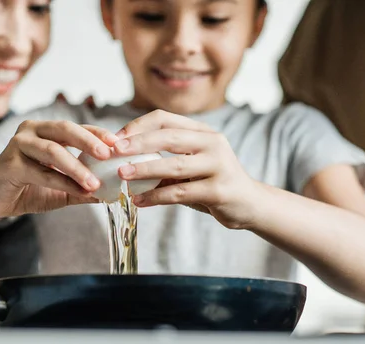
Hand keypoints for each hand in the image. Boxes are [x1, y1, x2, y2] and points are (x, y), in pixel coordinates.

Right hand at [0, 120, 118, 218]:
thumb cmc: (26, 188)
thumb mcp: (60, 188)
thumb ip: (81, 187)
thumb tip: (110, 193)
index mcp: (45, 131)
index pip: (77, 127)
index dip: (98, 134)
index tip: (118, 144)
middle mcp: (31, 131)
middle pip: (65, 129)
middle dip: (89, 141)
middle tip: (108, 155)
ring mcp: (18, 145)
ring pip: (53, 150)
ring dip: (77, 167)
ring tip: (95, 183)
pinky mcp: (9, 163)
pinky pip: (41, 171)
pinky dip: (62, 181)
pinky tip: (78, 190)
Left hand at [114, 110, 256, 229]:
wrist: (250, 204)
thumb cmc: (213, 182)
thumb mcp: (192, 164)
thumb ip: (166, 158)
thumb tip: (123, 159)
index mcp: (203, 132)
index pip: (165, 119)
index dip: (138, 126)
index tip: (116, 139)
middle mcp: (213, 143)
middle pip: (169, 137)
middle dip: (138, 143)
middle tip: (114, 151)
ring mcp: (218, 166)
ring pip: (175, 165)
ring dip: (144, 169)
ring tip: (122, 175)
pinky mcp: (219, 191)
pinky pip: (180, 192)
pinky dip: (156, 197)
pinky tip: (139, 201)